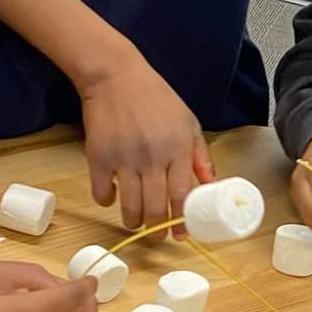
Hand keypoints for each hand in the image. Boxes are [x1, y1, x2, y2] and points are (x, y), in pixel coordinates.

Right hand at [78, 54, 213, 231]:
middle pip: (155, 207)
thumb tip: (212, 185)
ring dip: (132, 222)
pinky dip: (106, 200)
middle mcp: (153, 157)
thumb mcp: (188, 122)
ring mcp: (124, 158)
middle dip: (157, 229)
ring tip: (135, 224)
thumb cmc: (156, 98)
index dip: (181, 220)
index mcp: (178, 149)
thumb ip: (200, 156)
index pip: (182, 196)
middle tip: (157, 235)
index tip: (181, 233)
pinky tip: (112, 197)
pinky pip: (101, 192)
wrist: (115, 76)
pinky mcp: (98, 157)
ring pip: (129, 206)